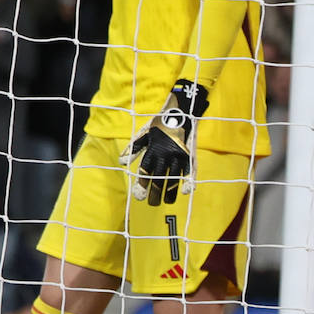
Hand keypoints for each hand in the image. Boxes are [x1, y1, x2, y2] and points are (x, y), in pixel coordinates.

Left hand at [120, 79, 207, 205]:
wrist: (180, 109)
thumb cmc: (159, 122)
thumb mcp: (143, 133)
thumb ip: (133, 148)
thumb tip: (122, 163)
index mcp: (153, 150)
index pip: (145, 172)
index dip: (142, 185)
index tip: (138, 197)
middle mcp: (165, 154)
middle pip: (159, 178)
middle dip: (155, 193)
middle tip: (151, 204)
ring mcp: (179, 154)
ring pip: (174, 177)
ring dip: (170, 192)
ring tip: (166, 202)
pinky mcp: (190, 153)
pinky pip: (191, 169)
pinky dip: (190, 180)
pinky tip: (186, 192)